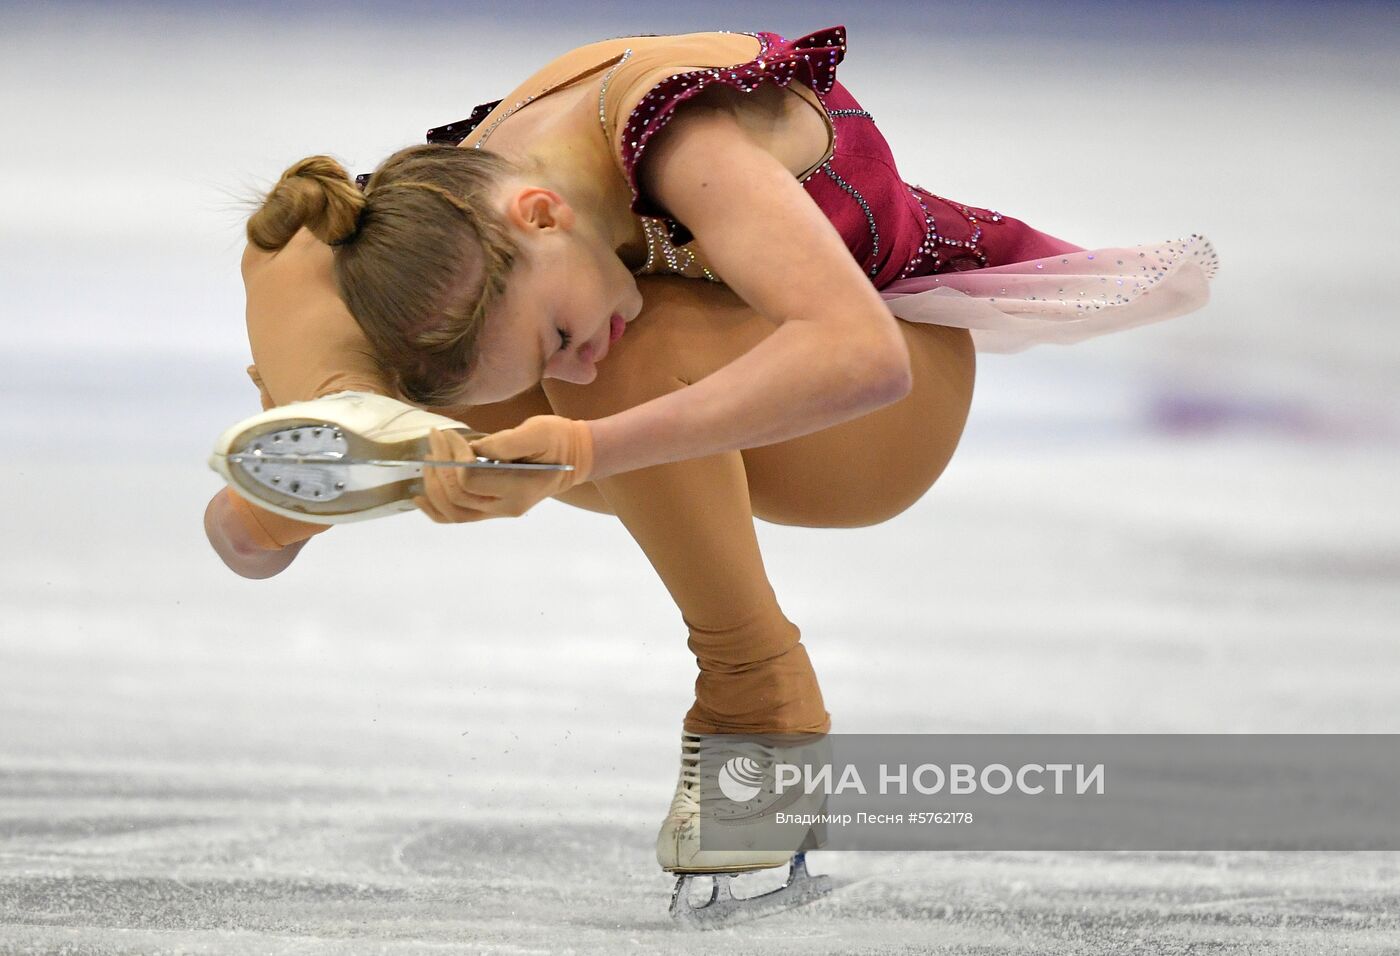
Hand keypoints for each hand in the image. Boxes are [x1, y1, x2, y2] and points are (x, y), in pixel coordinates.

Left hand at [412, 416, 593, 522]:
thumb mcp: (538, 431)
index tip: (453, 434)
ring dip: (433, 486)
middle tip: (436, 438)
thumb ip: (505, 441)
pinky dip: (434, 510)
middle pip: (457, 496)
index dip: (455, 456)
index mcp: (519, 488)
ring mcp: (497, 512)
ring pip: (452, 511)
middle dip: (439, 464)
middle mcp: (506, 507)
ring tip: (428, 460)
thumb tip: (472, 448)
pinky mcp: (489, 510)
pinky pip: (455, 518)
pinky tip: (420, 497)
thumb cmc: (556, 440)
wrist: (570, 458)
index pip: (470, 480)